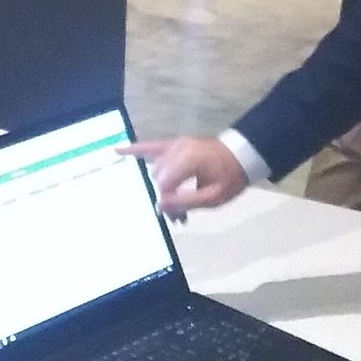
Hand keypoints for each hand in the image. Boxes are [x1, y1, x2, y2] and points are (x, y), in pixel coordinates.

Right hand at [120, 137, 248, 217]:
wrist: (243, 155)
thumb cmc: (230, 177)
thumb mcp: (213, 197)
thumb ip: (186, 201)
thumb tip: (160, 206)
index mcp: (187, 160)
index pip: (164, 185)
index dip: (168, 203)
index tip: (179, 216)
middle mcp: (177, 149)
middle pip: (159, 179)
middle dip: (167, 198)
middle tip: (180, 215)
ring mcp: (174, 145)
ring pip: (155, 170)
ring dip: (161, 188)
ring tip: (175, 206)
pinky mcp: (173, 144)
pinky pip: (150, 146)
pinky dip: (134, 149)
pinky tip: (117, 151)